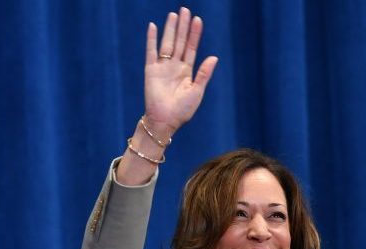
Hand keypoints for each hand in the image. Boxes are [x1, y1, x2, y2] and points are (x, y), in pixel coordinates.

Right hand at [144, 7, 217, 133]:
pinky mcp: (151, 71)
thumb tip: (214, 57)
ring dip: (170, 29)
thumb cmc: (182, 110)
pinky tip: (153, 27)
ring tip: (173, 14)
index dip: (194, 34)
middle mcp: (174, 66)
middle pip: (179, 41)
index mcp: (186, 71)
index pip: (191, 48)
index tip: (197, 20)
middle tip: (184, 10)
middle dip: (182, 26)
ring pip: (167, 43)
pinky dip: (152, 39)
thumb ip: (204, 74)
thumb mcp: (197, 91)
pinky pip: (151, 52)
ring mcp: (162, 67)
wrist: (165, 121)